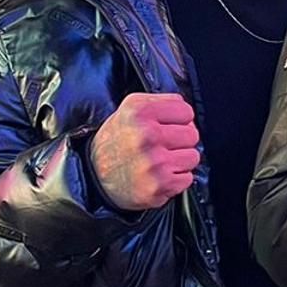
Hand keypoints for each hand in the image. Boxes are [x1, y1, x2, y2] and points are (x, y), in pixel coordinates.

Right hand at [89, 93, 198, 210]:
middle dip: (180, 141)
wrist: (93, 176)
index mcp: (140, 111)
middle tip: (160, 147)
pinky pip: (187, 178)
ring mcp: (154, 161)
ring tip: (159, 162)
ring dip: (180, 161)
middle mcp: (146, 134)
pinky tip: (158, 176)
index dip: (178, 120)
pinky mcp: (159, 184)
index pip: (186, 111)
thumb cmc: (117, 141)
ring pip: (193, 157)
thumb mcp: (131, 108)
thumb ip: (162, 102)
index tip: (165, 127)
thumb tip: (189, 111)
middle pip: (192, 135)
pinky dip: (176, 179)